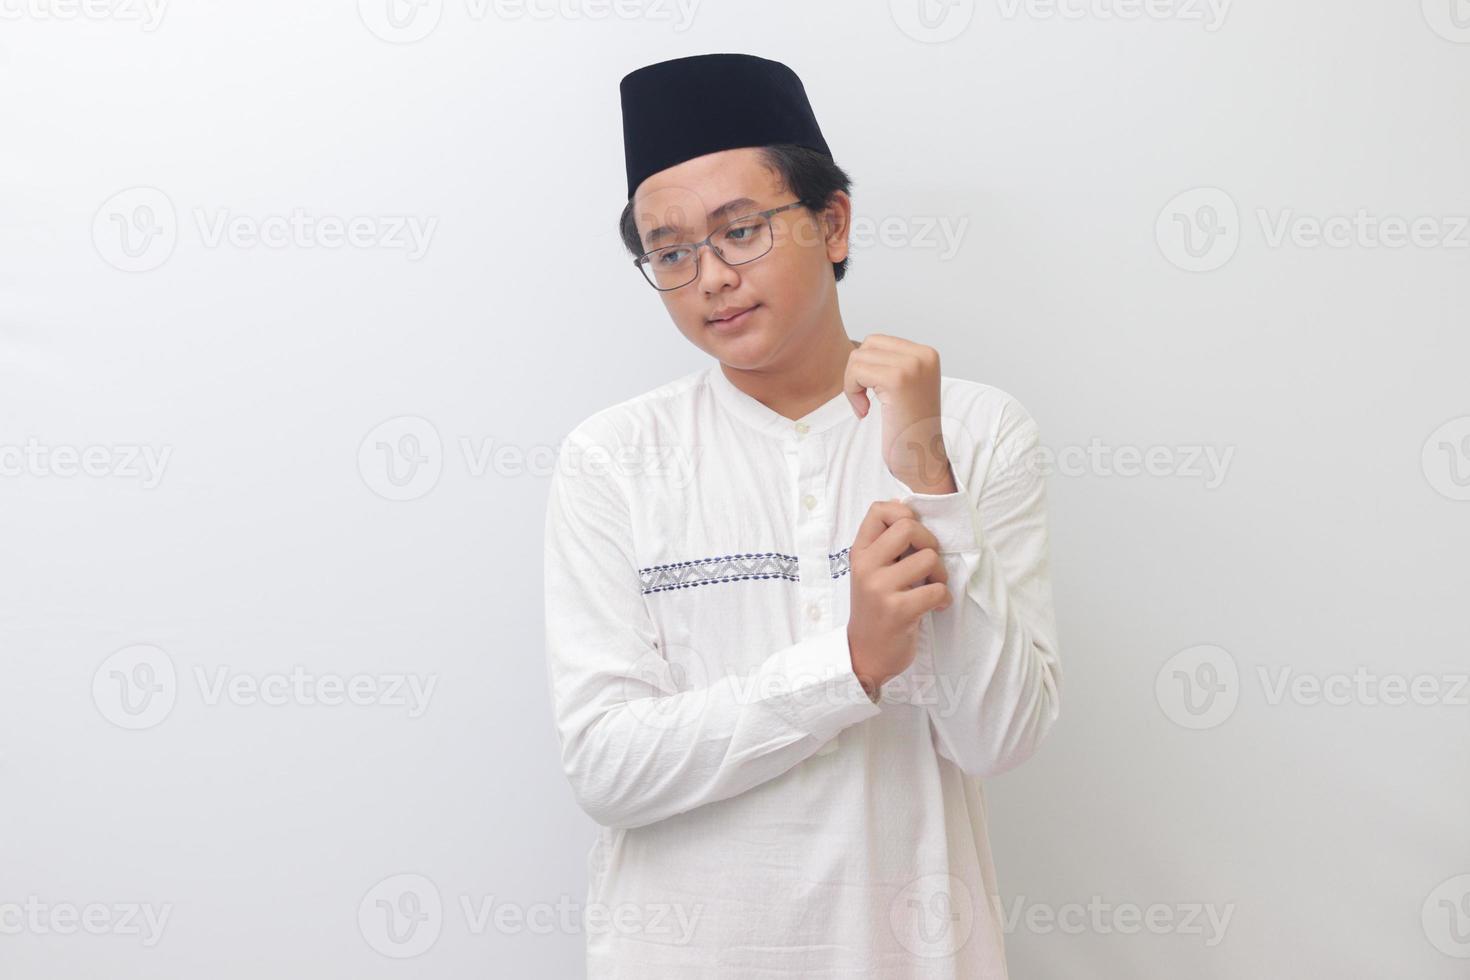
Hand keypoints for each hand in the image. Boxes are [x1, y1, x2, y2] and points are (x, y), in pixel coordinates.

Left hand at [843, 334, 956, 494]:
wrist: (922, 461)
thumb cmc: (907, 430)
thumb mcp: (905, 387)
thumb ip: (889, 364)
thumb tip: (856, 347)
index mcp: (927, 354)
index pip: (877, 341)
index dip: (865, 368)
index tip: (874, 395)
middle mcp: (924, 355)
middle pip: (866, 345)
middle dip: (857, 373)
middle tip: (866, 401)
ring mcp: (912, 366)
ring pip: (858, 357)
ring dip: (852, 384)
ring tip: (866, 407)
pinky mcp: (898, 380)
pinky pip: (856, 372)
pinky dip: (852, 393)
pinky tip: (864, 412)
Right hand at [846, 499, 951, 699]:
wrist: (865, 655)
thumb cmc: (875, 610)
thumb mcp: (870, 572)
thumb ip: (884, 543)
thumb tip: (903, 504)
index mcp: (860, 553)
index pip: (879, 510)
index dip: (904, 513)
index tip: (913, 536)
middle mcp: (866, 566)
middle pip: (908, 526)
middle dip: (929, 542)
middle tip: (928, 564)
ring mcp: (880, 588)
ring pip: (928, 558)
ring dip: (940, 574)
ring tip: (933, 588)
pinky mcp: (898, 610)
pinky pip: (937, 589)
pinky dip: (943, 598)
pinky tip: (936, 606)